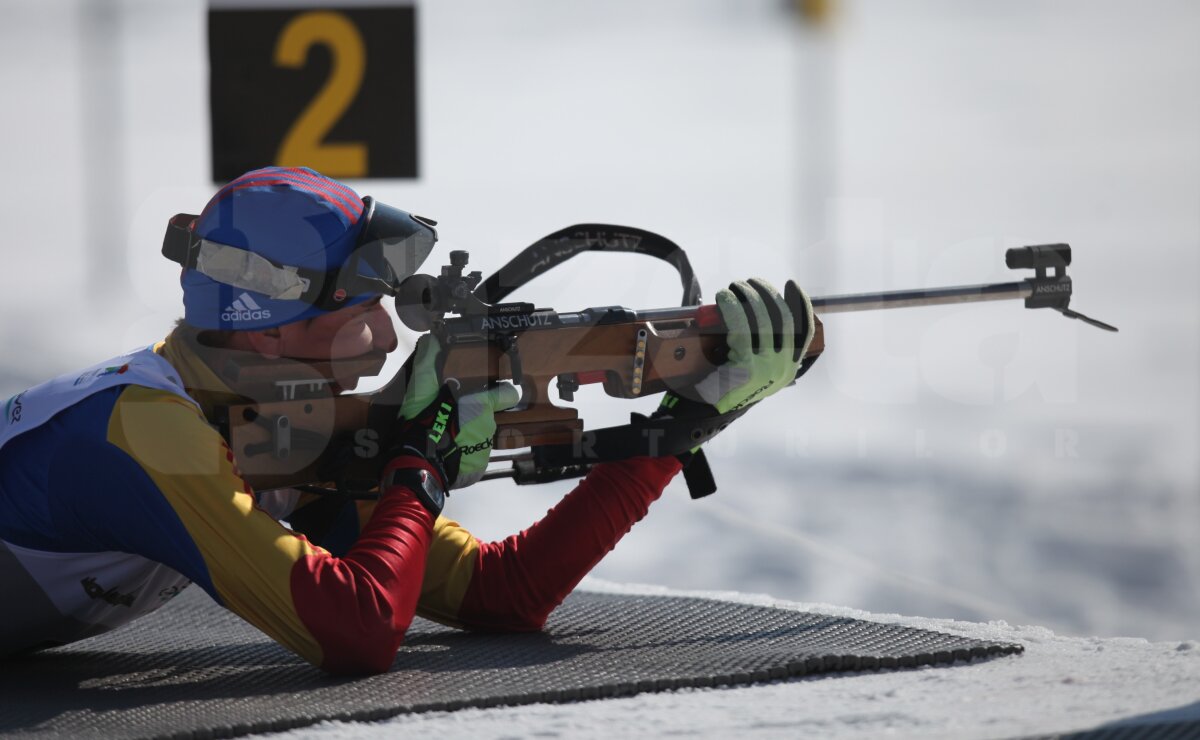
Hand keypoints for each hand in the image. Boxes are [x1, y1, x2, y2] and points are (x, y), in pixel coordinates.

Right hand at [392, 336, 519, 489]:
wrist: (418, 462)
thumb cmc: (423, 422)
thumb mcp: (420, 387)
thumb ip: (428, 361)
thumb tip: (432, 338)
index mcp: (480, 406)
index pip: (507, 394)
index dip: (502, 393)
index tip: (494, 394)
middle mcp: (488, 426)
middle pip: (486, 418)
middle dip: (471, 418)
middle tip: (450, 419)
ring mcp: (485, 449)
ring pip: (479, 438)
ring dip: (466, 437)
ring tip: (445, 438)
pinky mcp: (478, 468)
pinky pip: (473, 457)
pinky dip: (463, 455)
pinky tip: (447, 452)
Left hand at [654, 278, 815, 442]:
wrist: (702, 415)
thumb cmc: (720, 387)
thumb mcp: (748, 368)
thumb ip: (758, 345)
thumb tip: (756, 306)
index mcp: (787, 370)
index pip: (804, 331)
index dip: (800, 304)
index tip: (790, 285)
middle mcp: (783, 369)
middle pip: (783, 319)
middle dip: (767, 294)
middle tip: (749, 282)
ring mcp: (768, 369)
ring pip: (764, 320)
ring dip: (749, 296)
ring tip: (734, 286)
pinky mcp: (748, 367)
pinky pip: (742, 327)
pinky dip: (732, 307)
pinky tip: (724, 298)